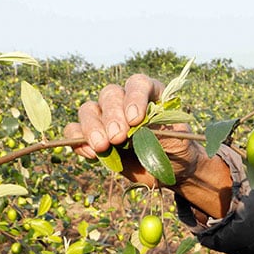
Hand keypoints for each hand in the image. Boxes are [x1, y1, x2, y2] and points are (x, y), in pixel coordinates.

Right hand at [63, 74, 199, 186]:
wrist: (171, 169)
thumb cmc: (177, 148)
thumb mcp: (176, 138)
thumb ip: (156, 130)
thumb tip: (132, 128)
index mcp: (149, 92)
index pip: (137, 84)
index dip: (134, 98)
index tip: (135, 119)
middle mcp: (125, 100)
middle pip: (109, 95)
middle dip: (111, 116)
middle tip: (117, 138)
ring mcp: (107, 117)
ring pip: (88, 110)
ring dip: (92, 128)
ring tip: (102, 147)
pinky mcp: (94, 137)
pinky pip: (76, 132)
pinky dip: (78, 141)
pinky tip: (91, 155)